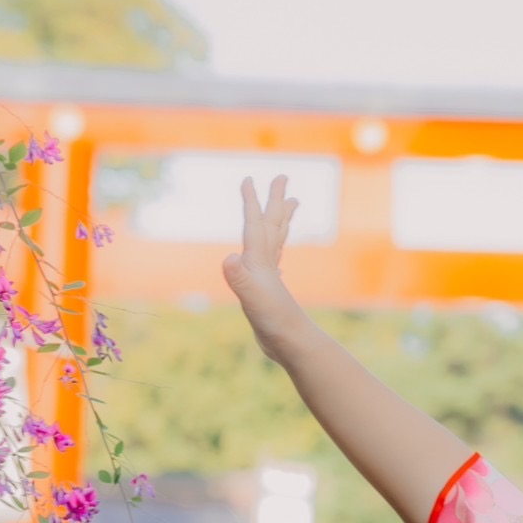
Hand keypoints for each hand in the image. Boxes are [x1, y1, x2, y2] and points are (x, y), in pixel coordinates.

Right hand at [222, 175, 304, 357]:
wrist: (293, 345)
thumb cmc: (273, 322)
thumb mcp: (252, 299)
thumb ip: (240, 278)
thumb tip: (229, 256)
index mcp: (260, 262)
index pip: (255, 226)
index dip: (251, 203)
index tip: (248, 179)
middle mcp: (267, 265)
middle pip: (273, 225)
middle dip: (276, 201)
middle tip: (283, 178)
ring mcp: (270, 277)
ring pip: (277, 241)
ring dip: (281, 220)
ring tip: (291, 204)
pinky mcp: (270, 291)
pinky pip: (273, 263)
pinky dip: (275, 252)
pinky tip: (275, 257)